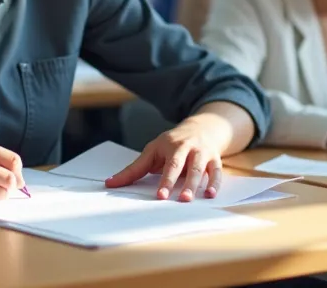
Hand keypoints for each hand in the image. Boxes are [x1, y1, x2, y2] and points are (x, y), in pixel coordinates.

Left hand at [106, 113, 229, 201]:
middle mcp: (188, 148)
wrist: (202, 127)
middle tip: (180, 200)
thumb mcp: (152, 150)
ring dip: (198, 185)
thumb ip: (134, 169)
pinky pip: (217, 172)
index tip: (160, 195)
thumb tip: (109, 184)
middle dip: (183, 182)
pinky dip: (215, 183)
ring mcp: (203, 153)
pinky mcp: (215, 160)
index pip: (168, 164)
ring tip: (192, 200)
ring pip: (202, 169)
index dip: (165, 181)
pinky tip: (211, 194)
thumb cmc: (172, 143)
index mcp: (171, 146)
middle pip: (185, 166)